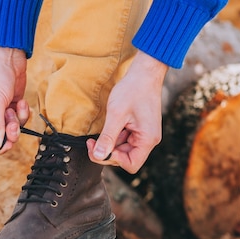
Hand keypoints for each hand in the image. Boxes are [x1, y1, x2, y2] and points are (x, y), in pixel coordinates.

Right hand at [0, 46, 30, 152]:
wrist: (7, 54)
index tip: (10, 141)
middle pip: (0, 138)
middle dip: (10, 131)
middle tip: (14, 123)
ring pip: (11, 130)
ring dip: (17, 120)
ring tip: (15, 106)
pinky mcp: (10, 107)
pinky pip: (19, 119)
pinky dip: (22, 112)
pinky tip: (21, 101)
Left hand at [87, 51, 168, 173]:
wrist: (144, 73)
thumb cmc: (133, 90)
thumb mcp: (116, 114)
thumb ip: (107, 137)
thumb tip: (98, 156)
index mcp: (147, 139)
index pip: (131, 165)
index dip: (113, 160)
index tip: (100, 147)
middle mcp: (149, 140)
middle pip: (126, 159)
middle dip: (108, 152)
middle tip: (91, 142)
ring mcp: (145, 135)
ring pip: (123, 150)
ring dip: (110, 144)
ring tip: (101, 131)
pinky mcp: (140, 130)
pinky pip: (125, 141)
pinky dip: (114, 137)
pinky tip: (109, 126)